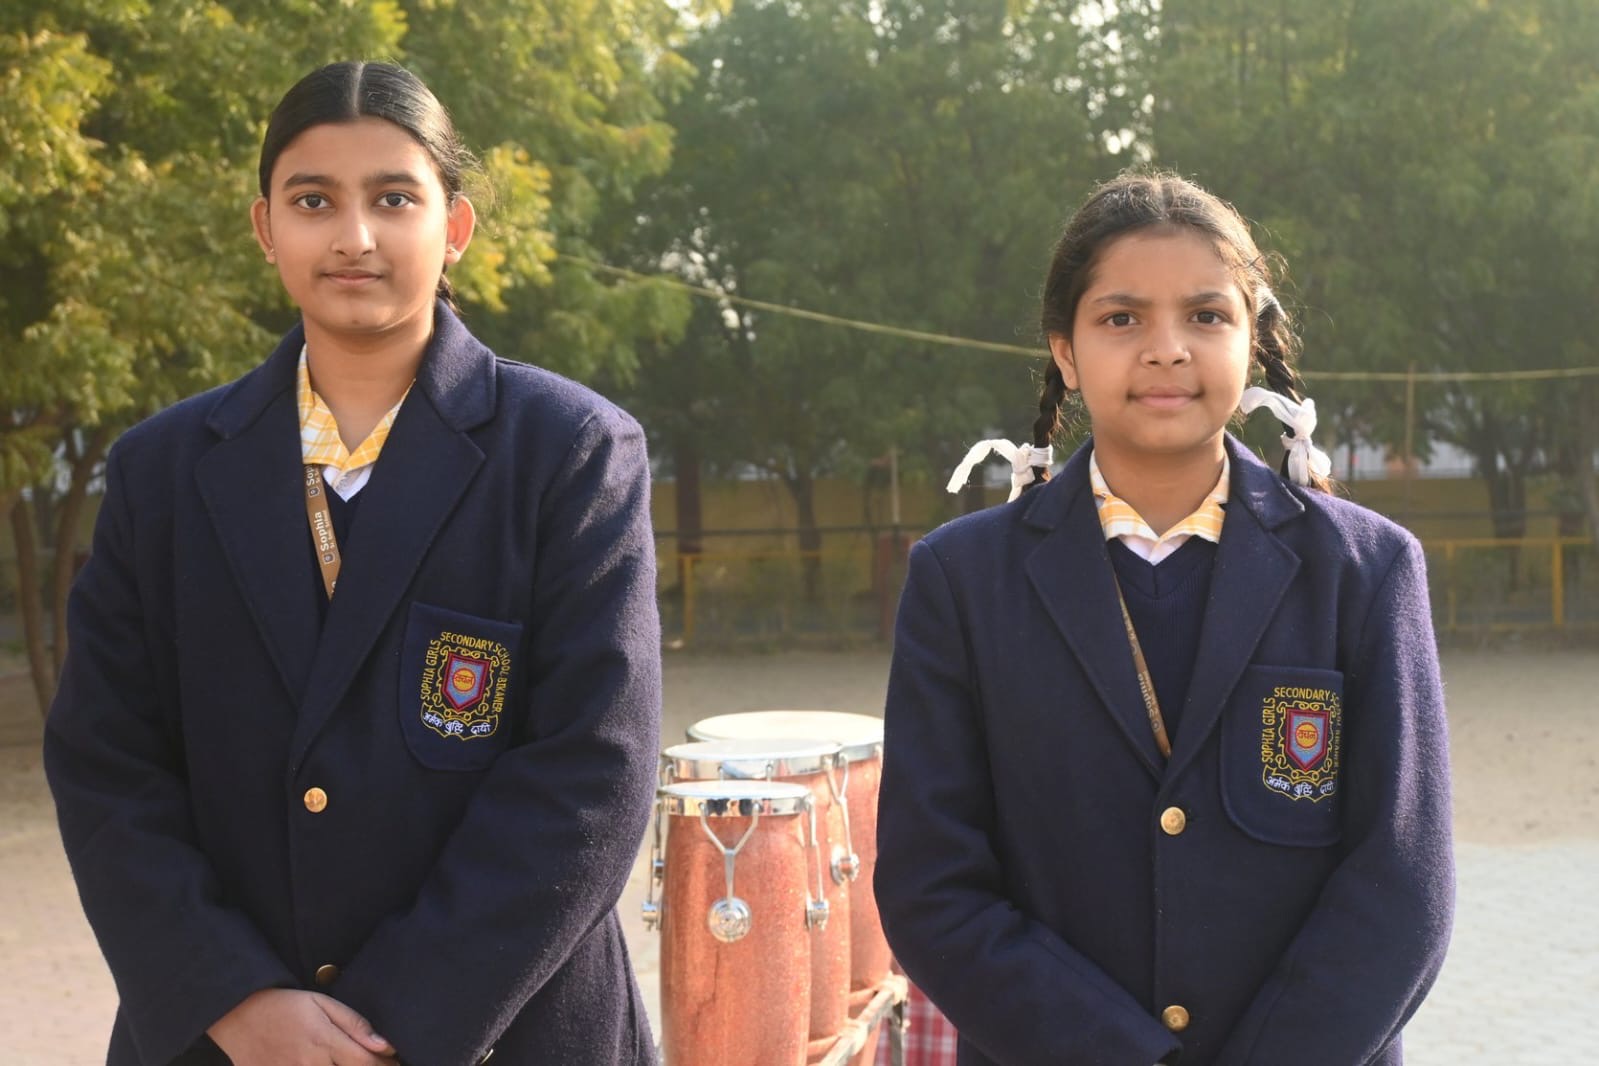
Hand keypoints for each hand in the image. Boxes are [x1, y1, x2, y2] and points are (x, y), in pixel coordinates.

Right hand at [207, 988, 397, 1064]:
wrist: (238, 1016)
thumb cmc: (285, 1006)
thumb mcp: (322, 1004)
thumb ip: (354, 1025)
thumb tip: (385, 1045)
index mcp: (324, 1042)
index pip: (366, 1063)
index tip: (398, 1063)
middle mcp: (310, 1065)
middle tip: (383, 1065)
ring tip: (353, 1062)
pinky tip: (328, 1065)